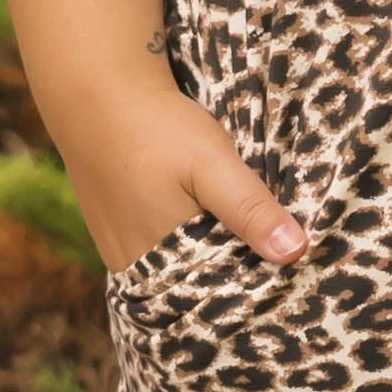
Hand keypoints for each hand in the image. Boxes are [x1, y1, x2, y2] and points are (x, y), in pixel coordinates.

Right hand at [42, 67, 308, 277]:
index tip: (289, 276)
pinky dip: (183, 247)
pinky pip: (155, 257)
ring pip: (175, 273)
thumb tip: (295, 253)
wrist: (95, 92)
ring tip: (243, 241)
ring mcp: (119, 252)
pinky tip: (203, 226)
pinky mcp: (113, 234)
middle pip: (195, 289)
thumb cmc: (156, 127)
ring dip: (207, 260)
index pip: (218, 299)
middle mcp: (134, 268)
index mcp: (161, 261)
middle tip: (273, 256)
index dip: (254, 288)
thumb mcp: (212, 163)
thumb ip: (250, 209)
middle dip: (231, 275)